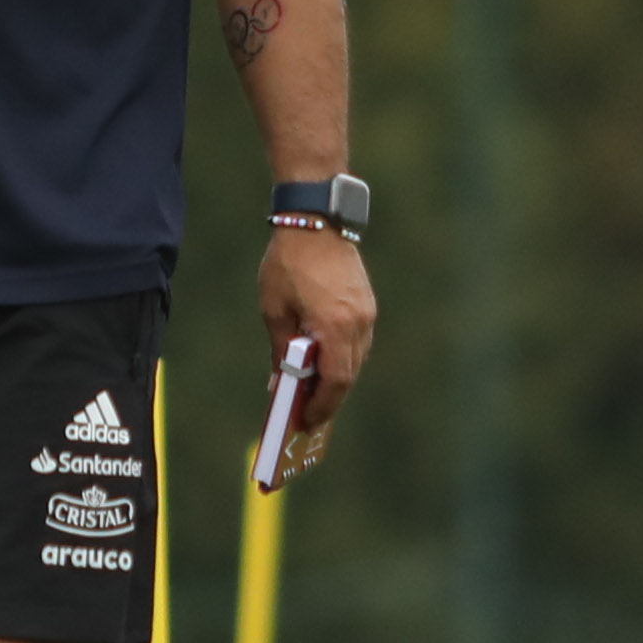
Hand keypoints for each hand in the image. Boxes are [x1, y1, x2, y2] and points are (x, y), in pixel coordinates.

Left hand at [254, 224, 376, 477]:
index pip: (336, 381)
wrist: (316, 220)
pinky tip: (322, 363)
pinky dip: (342, 358)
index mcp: (335, 326)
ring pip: (356, 360)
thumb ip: (281, 349)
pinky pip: (358, 342)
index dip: (322, 406)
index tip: (307, 422)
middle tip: (308, 416)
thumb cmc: (289, 263)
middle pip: (349, 375)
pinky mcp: (367, 304)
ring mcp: (367, 313)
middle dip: (329, 399)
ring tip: (312, 393)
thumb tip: (280, 382)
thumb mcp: (274, 309)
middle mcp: (359, 323)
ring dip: (336, 380)